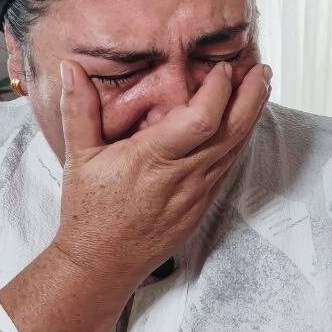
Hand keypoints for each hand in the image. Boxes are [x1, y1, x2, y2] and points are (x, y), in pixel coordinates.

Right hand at [52, 58, 270, 283]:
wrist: (103, 263)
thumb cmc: (89, 213)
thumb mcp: (78, 158)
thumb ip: (78, 109)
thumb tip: (70, 68)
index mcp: (152, 160)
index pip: (200, 121)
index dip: (218, 91)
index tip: (222, 68)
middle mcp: (182, 176)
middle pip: (231, 132)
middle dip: (251, 97)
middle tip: (261, 69)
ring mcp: (197, 193)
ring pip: (235, 149)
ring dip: (252, 115)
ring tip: (261, 86)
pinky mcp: (203, 205)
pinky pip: (228, 166)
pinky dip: (240, 140)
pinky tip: (245, 122)